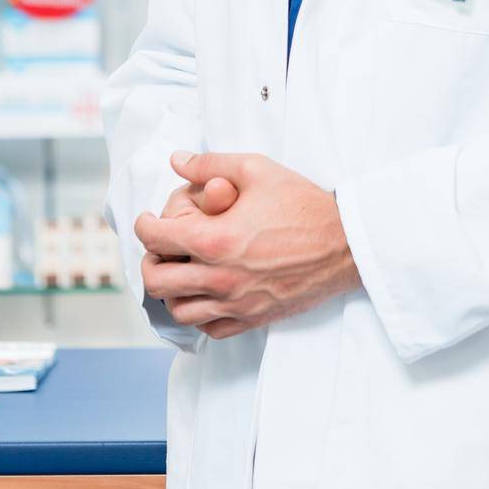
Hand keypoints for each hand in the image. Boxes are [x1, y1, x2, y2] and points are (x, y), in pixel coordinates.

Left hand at [135, 150, 361, 338]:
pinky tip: (205, 292)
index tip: (149, 219)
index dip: (145, 225)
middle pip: (158, 280)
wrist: (343, 243)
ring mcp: (235, 303)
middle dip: (150, 259)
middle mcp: (219, 278)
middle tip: (160, 245)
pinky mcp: (251, 319)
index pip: (157, 239)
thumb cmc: (301, 204)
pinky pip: (207, 328)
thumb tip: (177, 160)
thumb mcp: (256, 169)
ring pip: (178, 309)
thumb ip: (210, 164)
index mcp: (216, 240)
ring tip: (180, 268)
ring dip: (171, 289)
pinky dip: (198, 312)